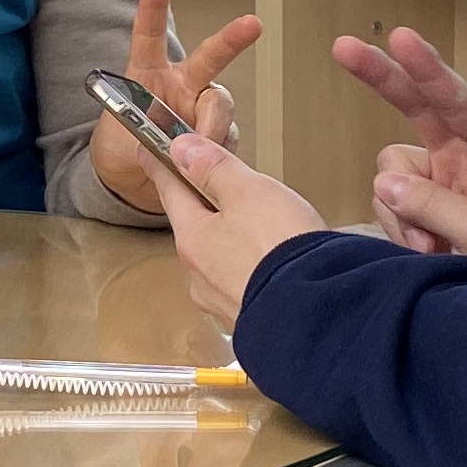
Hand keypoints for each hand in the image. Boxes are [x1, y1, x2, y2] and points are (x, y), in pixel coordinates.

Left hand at [93, 0, 264, 214]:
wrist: (130, 189)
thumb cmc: (120, 152)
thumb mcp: (121, 140)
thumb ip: (152, 136)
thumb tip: (189, 141)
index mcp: (149, 76)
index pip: (150, 35)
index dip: (153, 4)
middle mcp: (182, 87)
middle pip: (211, 60)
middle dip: (232, 40)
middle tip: (252, 25)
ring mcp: (202, 112)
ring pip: (222, 109)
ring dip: (211, 130)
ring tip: (191, 156)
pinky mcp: (218, 140)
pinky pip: (228, 143)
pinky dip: (217, 159)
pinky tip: (202, 172)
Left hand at [157, 125, 328, 330]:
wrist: (317, 314)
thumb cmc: (282, 254)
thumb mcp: (249, 193)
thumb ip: (214, 169)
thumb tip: (183, 150)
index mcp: (193, 239)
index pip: (170, 192)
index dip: (162, 168)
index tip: (150, 154)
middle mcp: (200, 275)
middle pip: (195, 227)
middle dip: (205, 206)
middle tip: (217, 186)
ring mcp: (224, 300)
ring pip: (219, 257)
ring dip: (231, 239)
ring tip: (259, 226)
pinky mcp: (251, 316)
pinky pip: (243, 281)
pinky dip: (252, 265)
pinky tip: (272, 261)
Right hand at [332, 26, 466, 277]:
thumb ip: (441, 208)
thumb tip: (388, 184)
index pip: (460, 101)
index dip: (428, 69)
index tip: (401, 38)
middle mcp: (466, 151)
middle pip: (415, 105)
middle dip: (382, 78)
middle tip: (343, 47)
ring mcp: (440, 175)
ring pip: (392, 172)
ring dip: (402, 212)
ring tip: (434, 247)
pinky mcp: (420, 201)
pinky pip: (388, 202)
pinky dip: (399, 228)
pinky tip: (428, 250)